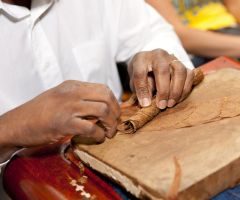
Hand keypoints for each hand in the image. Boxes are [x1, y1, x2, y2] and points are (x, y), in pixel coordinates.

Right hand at [0, 81, 119, 147]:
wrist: (16, 124)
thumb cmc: (39, 113)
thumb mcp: (61, 98)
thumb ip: (80, 99)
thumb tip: (102, 107)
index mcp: (72, 86)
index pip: (103, 88)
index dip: (114, 102)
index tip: (115, 113)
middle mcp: (72, 93)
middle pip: (107, 96)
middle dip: (116, 112)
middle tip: (114, 124)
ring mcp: (68, 106)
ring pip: (103, 110)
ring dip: (110, 124)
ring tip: (108, 132)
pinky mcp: (64, 123)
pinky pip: (92, 127)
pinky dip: (99, 134)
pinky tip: (98, 138)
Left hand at [128, 49, 193, 108]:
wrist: (150, 63)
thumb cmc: (141, 74)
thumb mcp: (135, 82)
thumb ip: (140, 91)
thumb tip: (147, 103)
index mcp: (141, 59)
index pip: (140, 72)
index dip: (142, 89)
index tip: (145, 104)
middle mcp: (158, 55)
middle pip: (162, 70)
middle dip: (163, 91)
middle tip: (161, 105)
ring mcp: (172, 58)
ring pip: (179, 71)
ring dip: (176, 90)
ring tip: (170, 103)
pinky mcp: (183, 64)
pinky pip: (189, 75)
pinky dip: (185, 88)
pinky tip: (178, 99)